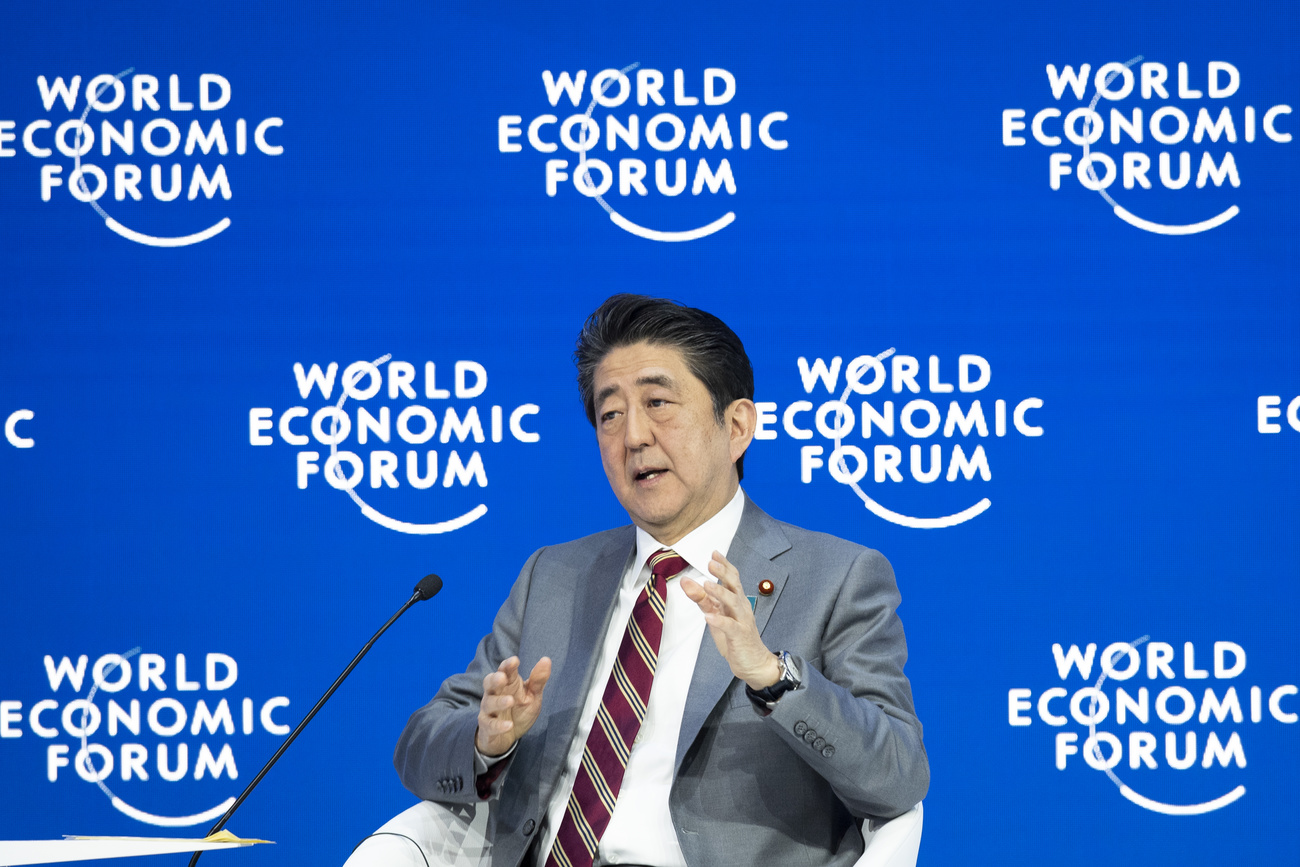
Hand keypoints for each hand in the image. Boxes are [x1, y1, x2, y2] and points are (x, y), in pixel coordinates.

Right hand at [475, 656, 551, 757]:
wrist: (508, 738)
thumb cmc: (519, 711)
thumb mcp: (532, 696)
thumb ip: (538, 680)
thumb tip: (546, 659)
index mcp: (507, 684)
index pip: (505, 671)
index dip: (508, 665)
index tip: (515, 660)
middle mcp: (495, 694)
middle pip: (489, 683)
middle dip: (494, 679)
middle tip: (502, 677)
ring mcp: (489, 710)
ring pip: (489, 703)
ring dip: (499, 702)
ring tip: (511, 701)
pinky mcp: (487, 727)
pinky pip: (490, 725)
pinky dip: (498, 725)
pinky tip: (509, 725)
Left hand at [680, 552, 780, 689]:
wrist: (753, 663)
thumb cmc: (734, 638)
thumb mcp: (715, 615)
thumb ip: (702, 599)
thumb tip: (685, 582)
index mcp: (735, 601)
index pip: (732, 578)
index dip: (724, 565)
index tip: (714, 553)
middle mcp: (741, 607)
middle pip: (734, 586)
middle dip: (723, 573)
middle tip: (711, 562)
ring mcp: (742, 621)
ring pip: (733, 603)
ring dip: (720, 593)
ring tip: (707, 584)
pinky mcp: (740, 636)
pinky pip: (730, 626)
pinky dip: (720, 620)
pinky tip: (709, 617)